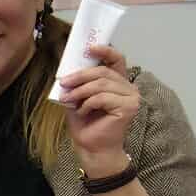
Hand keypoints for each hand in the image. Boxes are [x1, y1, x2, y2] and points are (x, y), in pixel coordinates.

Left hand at [57, 42, 139, 174]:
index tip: (88, 48)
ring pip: (101, 84)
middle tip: (63, 83)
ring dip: (80, 92)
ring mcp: (132, 97)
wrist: (91, 147)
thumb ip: (78, 83)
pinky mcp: (129, 107)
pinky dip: (87, 104)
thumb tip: (67, 70)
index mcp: (118, 82)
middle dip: (80, 76)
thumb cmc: (85, 124)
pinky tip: (81, 113)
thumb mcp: (78, 98)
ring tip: (67, 100)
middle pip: (103, 72)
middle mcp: (129, 87)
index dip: (104, 51)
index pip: (116, 60)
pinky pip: (102, 98)